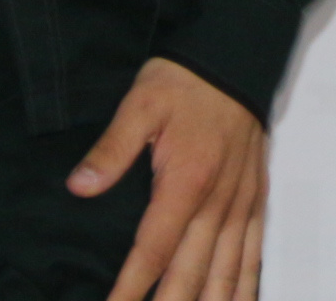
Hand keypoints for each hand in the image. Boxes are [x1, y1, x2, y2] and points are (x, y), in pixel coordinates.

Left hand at [71, 56, 264, 300]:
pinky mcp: (256, 200)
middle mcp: (217, 203)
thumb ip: (112, 148)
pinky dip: (246, 286)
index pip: (152, 251)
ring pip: (227, 273)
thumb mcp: (140, 104)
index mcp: (185, 182)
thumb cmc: (185, 82)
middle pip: (190, 275)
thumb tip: (79, 186)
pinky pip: (255, 254)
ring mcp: (241, 205)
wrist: (236, 58)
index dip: (131, 290)